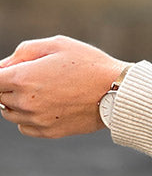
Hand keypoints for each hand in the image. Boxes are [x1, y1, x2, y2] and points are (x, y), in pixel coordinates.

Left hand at [0, 36, 129, 137]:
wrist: (116, 93)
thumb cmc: (89, 63)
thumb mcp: (57, 44)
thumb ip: (24, 51)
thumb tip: (4, 65)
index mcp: (22, 78)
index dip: (0, 73)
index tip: (9, 70)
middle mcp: (24, 102)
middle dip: (8, 85)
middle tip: (32, 75)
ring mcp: (35, 119)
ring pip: (9, 112)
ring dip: (16, 101)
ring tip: (41, 89)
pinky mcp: (47, 132)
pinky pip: (23, 126)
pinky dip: (27, 117)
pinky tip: (46, 105)